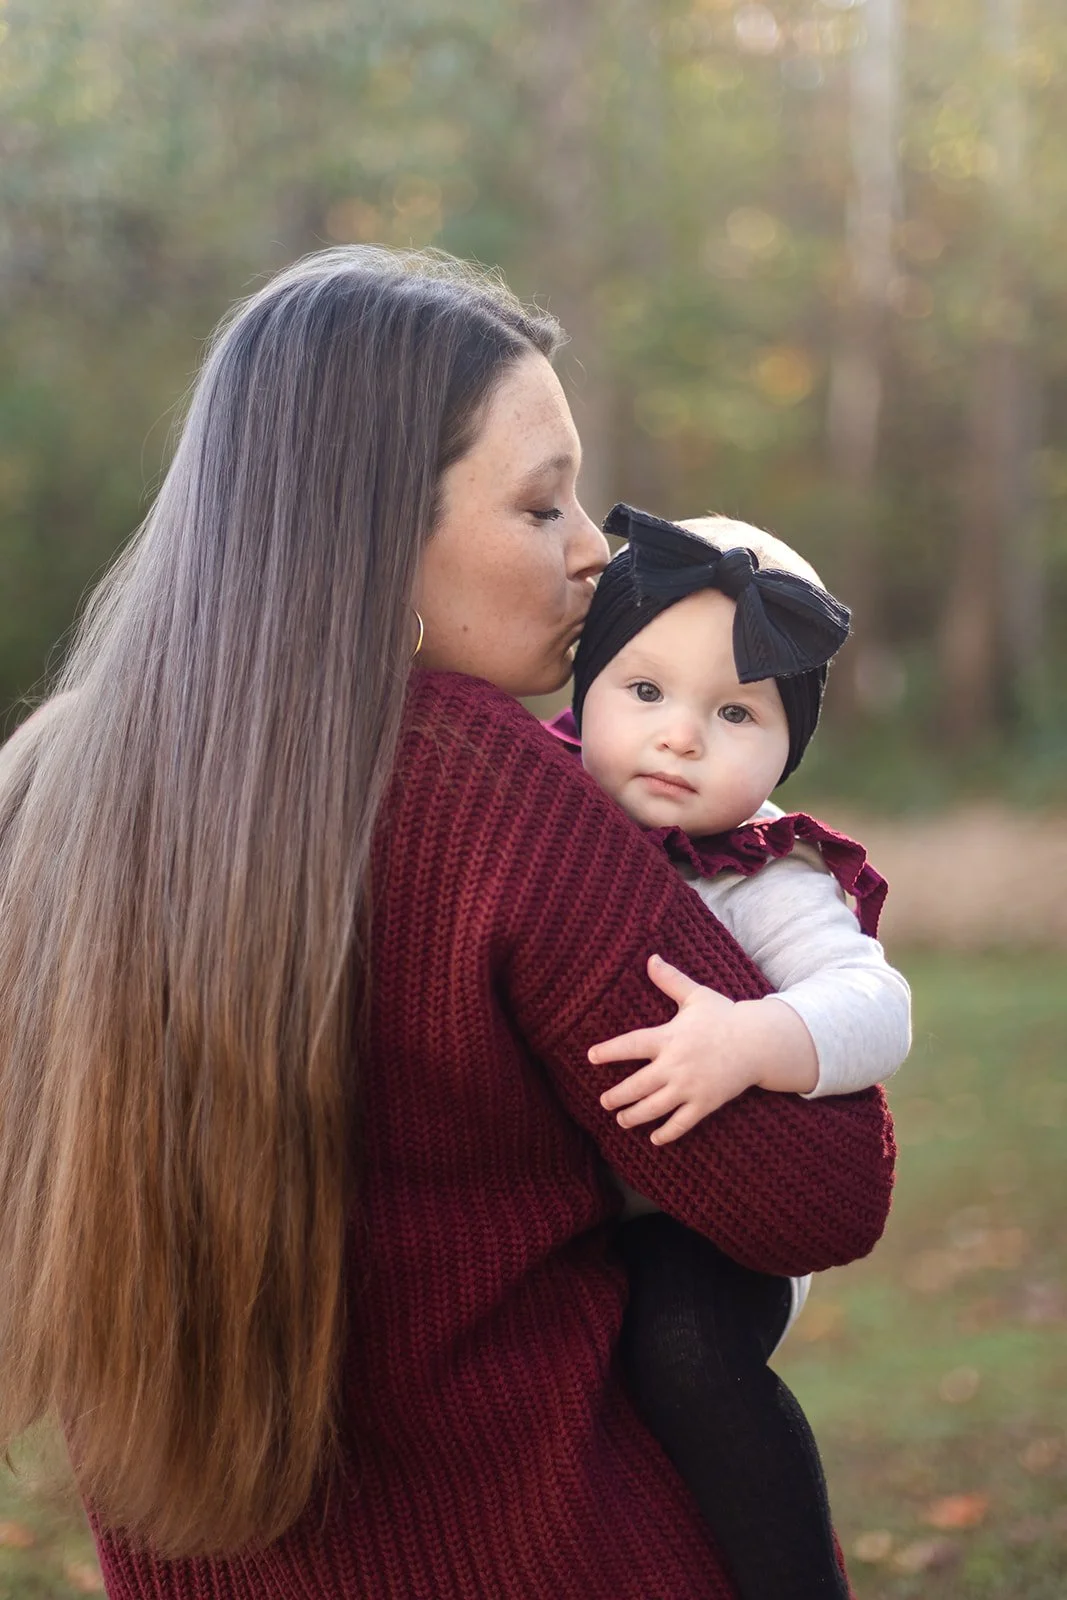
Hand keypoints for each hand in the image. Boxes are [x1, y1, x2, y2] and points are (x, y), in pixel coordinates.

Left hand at [590, 954, 817, 1143]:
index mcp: (670, 1037)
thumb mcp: (696, 995)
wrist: (759, 1042)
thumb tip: (651, 958)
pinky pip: (682, 1123)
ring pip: (655, 1108)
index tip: (591, 1057)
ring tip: (622, 1120)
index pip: (631, 1045)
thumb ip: (670, 980)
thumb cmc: (725, 1016)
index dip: (609, 1051)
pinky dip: (667, 1133)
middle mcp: (676, 1065)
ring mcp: (690, 1087)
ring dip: (634, 1116)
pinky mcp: (705, 1103)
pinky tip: (654, 1138)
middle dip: (617, 1096)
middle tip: (604, 1101)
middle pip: (637, 1085)